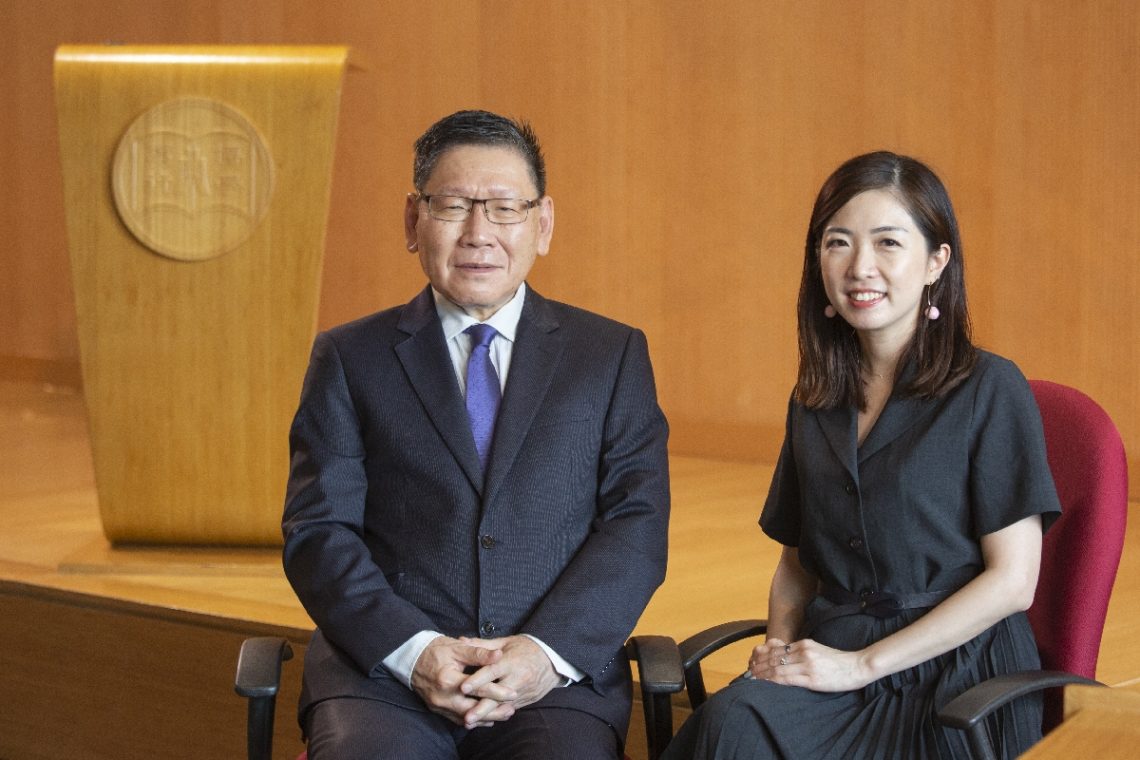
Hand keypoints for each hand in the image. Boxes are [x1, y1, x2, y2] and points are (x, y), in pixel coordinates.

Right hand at [410, 636, 510, 727]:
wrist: (412, 659)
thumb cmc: (436, 650)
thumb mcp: (457, 647)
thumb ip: (478, 653)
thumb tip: (499, 655)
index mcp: (448, 679)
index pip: (477, 689)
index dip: (497, 692)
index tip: (513, 693)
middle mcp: (443, 696)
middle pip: (472, 709)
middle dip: (493, 711)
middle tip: (511, 710)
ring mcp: (439, 705)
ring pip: (466, 718)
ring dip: (485, 717)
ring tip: (503, 715)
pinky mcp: (437, 709)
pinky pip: (457, 719)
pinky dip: (473, 719)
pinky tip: (486, 718)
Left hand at [457, 635, 563, 725]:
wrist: (553, 657)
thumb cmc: (526, 647)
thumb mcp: (505, 642)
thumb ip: (483, 644)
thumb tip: (461, 640)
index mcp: (511, 662)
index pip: (492, 672)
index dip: (477, 680)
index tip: (463, 688)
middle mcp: (518, 678)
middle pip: (497, 696)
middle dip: (481, 708)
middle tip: (466, 717)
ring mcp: (523, 691)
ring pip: (503, 706)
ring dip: (486, 716)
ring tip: (469, 723)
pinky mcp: (527, 700)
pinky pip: (510, 709)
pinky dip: (496, 715)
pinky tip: (483, 722)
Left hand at [748, 637, 873, 691]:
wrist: (857, 667)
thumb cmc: (837, 662)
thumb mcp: (816, 650)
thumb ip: (800, 651)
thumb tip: (782, 654)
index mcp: (804, 644)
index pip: (776, 648)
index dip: (761, 655)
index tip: (752, 661)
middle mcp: (803, 652)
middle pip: (773, 657)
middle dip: (758, 664)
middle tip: (748, 671)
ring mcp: (807, 665)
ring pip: (777, 667)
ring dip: (762, 673)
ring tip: (752, 678)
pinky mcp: (812, 679)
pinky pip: (787, 679)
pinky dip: (773, 680)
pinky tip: (765, 683)